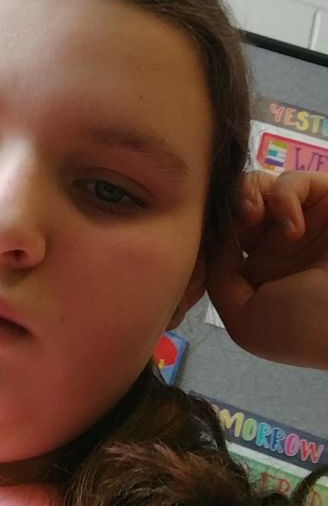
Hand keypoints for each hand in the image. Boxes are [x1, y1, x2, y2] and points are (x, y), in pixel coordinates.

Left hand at [206, 170, 327, 368]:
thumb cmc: (304, 325)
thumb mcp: (245, 322)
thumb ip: (218, 280)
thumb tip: (218, 242)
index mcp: (259, 275)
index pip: (220, 238)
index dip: (206, 231)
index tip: (201, 236)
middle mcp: (279, 246)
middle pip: (234, 206)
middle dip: (226, 208)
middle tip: (237, 221)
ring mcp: (304, 220)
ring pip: (257, 186)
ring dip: (248, 196)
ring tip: (255, 216)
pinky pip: (294, 180)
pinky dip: (285, 197)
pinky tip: (295, 226)